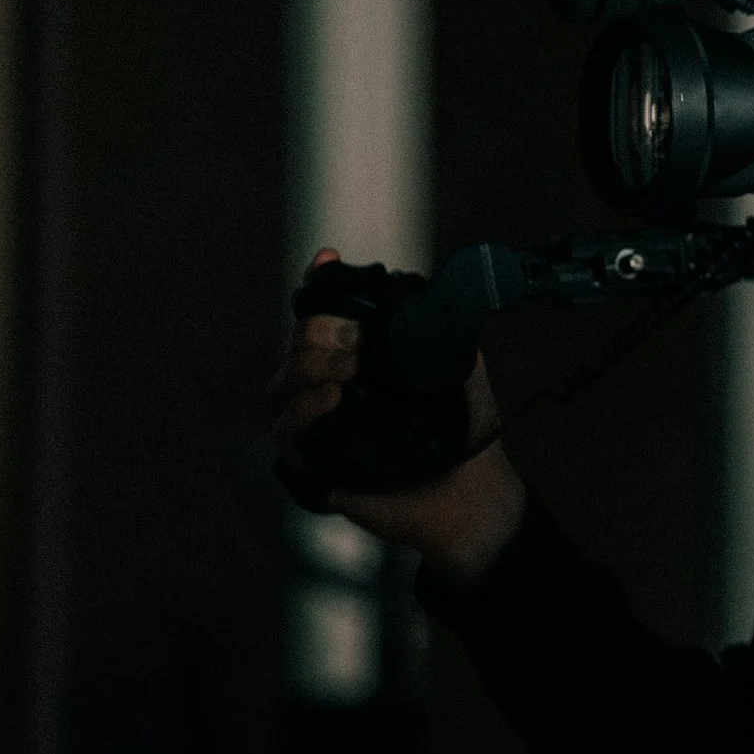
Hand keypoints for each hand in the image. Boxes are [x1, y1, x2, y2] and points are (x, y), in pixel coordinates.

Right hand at [267, 248, 528, 583]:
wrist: (474, 491)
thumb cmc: (467, 430)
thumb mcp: (462, 366)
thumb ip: (440, 327)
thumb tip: (421, 294)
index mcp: (363, 357)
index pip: (325, 314)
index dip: (318, 286)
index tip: (327, 262)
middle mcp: (334, 386)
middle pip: (297, 344)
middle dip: (318, 331)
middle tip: (354, 339)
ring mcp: (320, 425)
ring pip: (280, 386)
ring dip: (307, 368)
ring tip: (347, 372)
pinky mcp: (315, 465)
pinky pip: (287, 435)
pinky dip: (303, 412)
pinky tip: (332, 401)